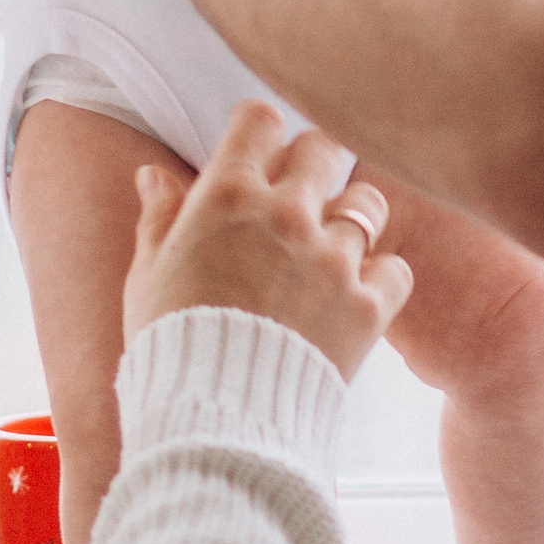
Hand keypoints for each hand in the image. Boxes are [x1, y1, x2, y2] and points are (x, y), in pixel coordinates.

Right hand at [124, 103, 413, 384]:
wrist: (215, 424)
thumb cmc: (170, 347)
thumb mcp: (148, 276)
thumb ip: (160, 218)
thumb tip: (154, 177)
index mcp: (228, 197)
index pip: (261, 119)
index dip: (261, 132)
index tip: (260, 152)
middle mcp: (287, 214)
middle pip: (324, 147)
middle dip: (315, 163)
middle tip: (305, 192)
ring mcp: (333, 259)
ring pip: (369, 204)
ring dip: (352, 217)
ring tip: (333, 245)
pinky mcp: (368, 306)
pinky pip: (395, 269)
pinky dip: (380, 279)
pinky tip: (356, 294)